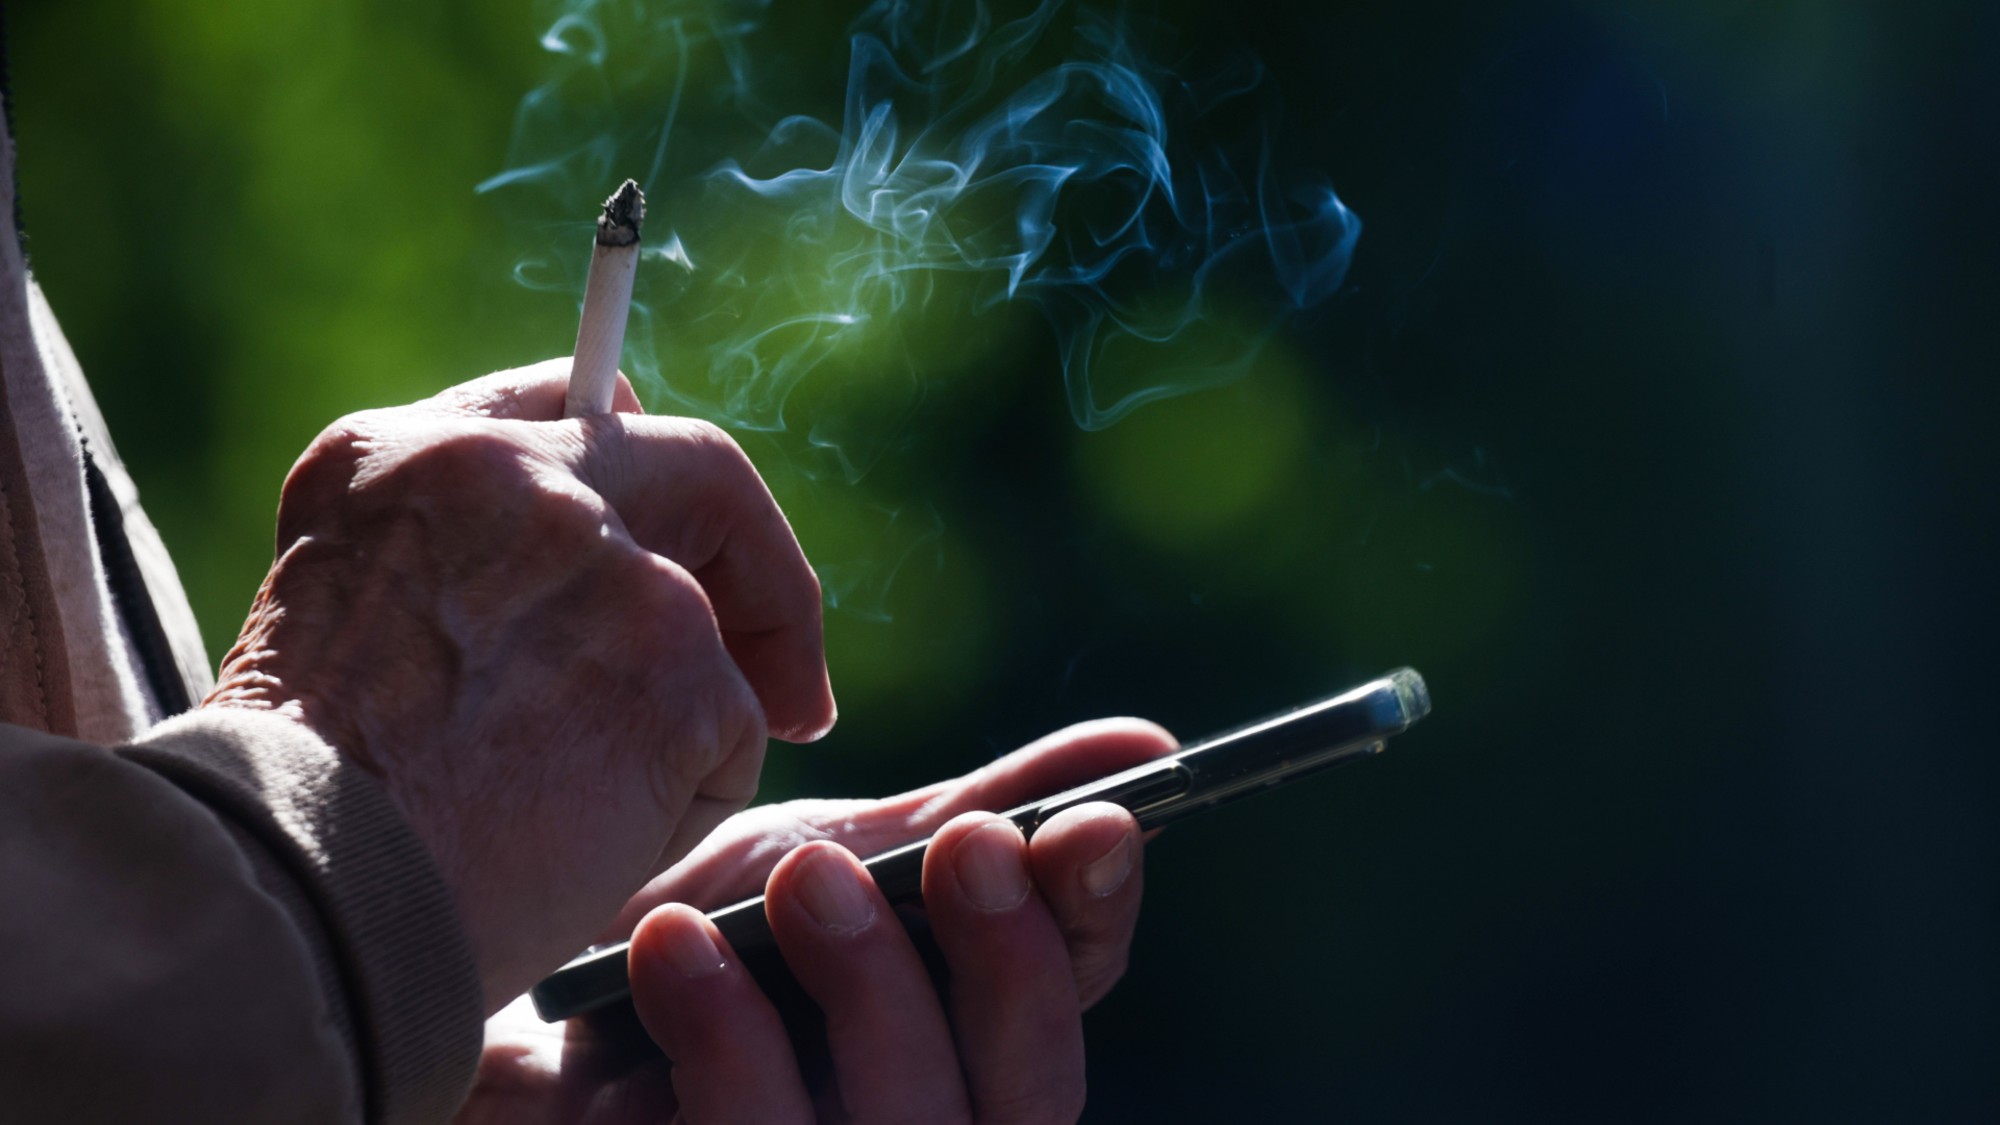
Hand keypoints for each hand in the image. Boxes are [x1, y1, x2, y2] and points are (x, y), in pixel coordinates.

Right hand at [206, 360, 834, 1008]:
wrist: (300, 901)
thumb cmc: (308, 808)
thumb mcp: (348, 620)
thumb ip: (460, 555)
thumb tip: (609, 556)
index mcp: (396, 456)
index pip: (569, 401)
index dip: (644, 470)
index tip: (680, 536)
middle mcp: (512, 476)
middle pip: (699, 468)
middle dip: (761, 562)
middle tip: (783, 667)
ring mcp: (609, 558)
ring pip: (712, 627)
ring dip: (686, 724)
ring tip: (585, 819)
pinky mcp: (680, 657)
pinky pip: (733, 733)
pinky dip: (686, 804)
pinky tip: (589, 848)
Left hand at [458, 717, 1176, 1123]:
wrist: (502, 1001)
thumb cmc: (698, 938)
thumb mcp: (839, 860)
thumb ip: (979, 816)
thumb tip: (1148, 749)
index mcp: (967, 1046)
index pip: (1079, 1006)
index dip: (1097, 926)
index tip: (1095, 825)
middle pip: (1027, 1102)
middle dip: (1004, 963)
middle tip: (958, 840)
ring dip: (869, 991)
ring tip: (801, 877)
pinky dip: (725, 1045)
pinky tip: (670, 948)